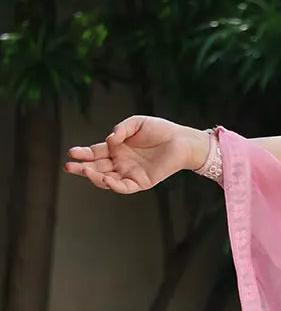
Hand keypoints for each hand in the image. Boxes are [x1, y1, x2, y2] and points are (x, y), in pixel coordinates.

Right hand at [64, 116, 208, 192]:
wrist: (181, 140)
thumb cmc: (159, 130)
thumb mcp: (136, 123)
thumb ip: (121, 129)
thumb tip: (109, 140)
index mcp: (116, 148)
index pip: (94, 153)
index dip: (82, 153)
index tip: (71, 152)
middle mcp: (120, 163)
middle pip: (96, 167)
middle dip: (82, 168)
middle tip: (69, 167)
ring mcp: (129, 173)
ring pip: (107, 179)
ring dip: (94, 177)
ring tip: (85, 171)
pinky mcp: (141, 182)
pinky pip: (124, 187)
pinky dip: (113, 185)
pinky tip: (105, 179)